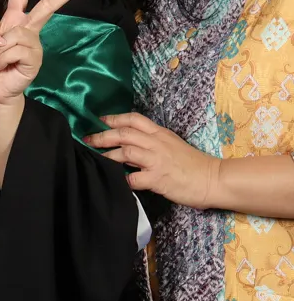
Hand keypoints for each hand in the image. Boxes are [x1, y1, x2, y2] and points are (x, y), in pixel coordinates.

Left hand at [84, 112, 220, 208]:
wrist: (212, 178)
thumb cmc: (193, 163)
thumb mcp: (172, 144)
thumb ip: (152, 142)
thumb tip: (130, 144)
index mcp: (160, 133)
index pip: (134, 119)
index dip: (115, 118)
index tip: (101, 120)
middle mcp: (156, 143)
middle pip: (124, 133)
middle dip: (103, 135)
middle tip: (89, 139)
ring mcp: (157, 160)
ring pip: (126, 152)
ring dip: (109, 155)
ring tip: (97, 158)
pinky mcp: (158, 179)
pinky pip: (135, 178)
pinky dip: (124, 179)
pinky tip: (119, 181)